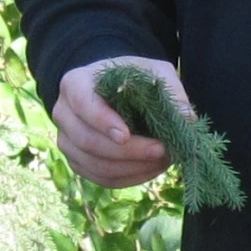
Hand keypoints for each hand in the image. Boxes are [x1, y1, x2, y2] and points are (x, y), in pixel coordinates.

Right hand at [54, 57, 187, 188]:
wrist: (113, 90)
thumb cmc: (132, 78)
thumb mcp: (153, 71)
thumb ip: (169, 89)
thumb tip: (187, 118)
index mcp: (74, 83)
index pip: (82, 105)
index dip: (103, 122)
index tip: (127, 136)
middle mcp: (63, 113)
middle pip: (88, 141)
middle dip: (128, 152)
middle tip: (162, 151)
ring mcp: (67, 141)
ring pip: (94, 165)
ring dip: (131, 168)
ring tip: (163, 161)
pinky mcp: (78, 162)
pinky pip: (100, 179)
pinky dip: (128, 178)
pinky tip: (151, 170)